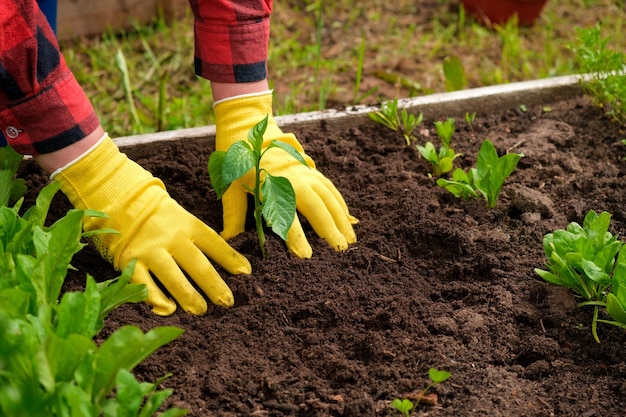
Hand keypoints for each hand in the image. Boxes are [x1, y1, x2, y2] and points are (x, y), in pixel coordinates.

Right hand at [53, 135, 250, 314]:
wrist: (118, 197)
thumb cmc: (158, 213)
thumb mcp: (183, 217)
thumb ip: (200, 238)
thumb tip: (227, 259)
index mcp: (187, 224)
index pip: (214, 243)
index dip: (231, 258)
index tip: (246, 273)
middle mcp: (171, 237)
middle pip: (197, 264)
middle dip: (214, 285)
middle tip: (227, 302)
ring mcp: (150, 249)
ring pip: (173, 276)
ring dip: (188, 296)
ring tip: (201, 311)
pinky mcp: (129, 260)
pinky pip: (143, 283)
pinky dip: (155, 297)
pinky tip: (167, 309)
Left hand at [214, 92, 357, 257]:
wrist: (247, 127)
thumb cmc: (236, 160)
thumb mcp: (230, 187)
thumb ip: (233, 215)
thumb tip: (227, 240)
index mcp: (271, 186)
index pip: (286, 217)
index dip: (296, 237)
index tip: (306, 256)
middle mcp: (292, 179)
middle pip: (317, 207)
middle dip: (331, 229)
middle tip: (342, 249)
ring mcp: (304, 172)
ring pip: (328, 196)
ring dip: (341, 217)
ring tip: (351, 238)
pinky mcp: (309, 168)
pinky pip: (329, 186)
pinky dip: (340, 202)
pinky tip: (348, 216)